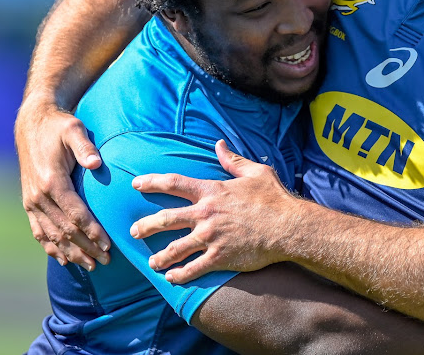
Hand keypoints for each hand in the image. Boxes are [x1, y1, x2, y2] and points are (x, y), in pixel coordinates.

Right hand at [15, 99, 109, 268]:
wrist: (32, 124)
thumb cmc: (59, 126)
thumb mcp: (74, 129)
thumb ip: (85, 147)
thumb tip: (96, 164)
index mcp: (52, 181)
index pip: (75, 214)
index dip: (92, 231)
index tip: (109, 244)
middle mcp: (38, 196)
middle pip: (64, 230)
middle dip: (86, 248)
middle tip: (106, 261)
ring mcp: (31, 201)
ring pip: (51, 235)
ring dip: (70, 253)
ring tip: (90, 266)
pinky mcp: (29, 202)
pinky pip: (39, 231)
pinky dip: (50, 247)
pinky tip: (63, 258)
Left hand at [130, 139, 300, 282]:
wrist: (289, 226)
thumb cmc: (273, 198)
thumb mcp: (255, 173)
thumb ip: (233, 160)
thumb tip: (219, 145)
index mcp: (212, 191)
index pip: (174, 183)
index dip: (152, 182)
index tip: (136, 184)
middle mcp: (206, 214)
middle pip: (165, 218)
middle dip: (145, 226)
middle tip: (134, 231)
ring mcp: (211, 237)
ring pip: (174, 248)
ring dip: (159, 256)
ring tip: (151, 262)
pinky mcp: (220, 257)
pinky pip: (193, 269)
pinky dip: (179, 275)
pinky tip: (172, 278)